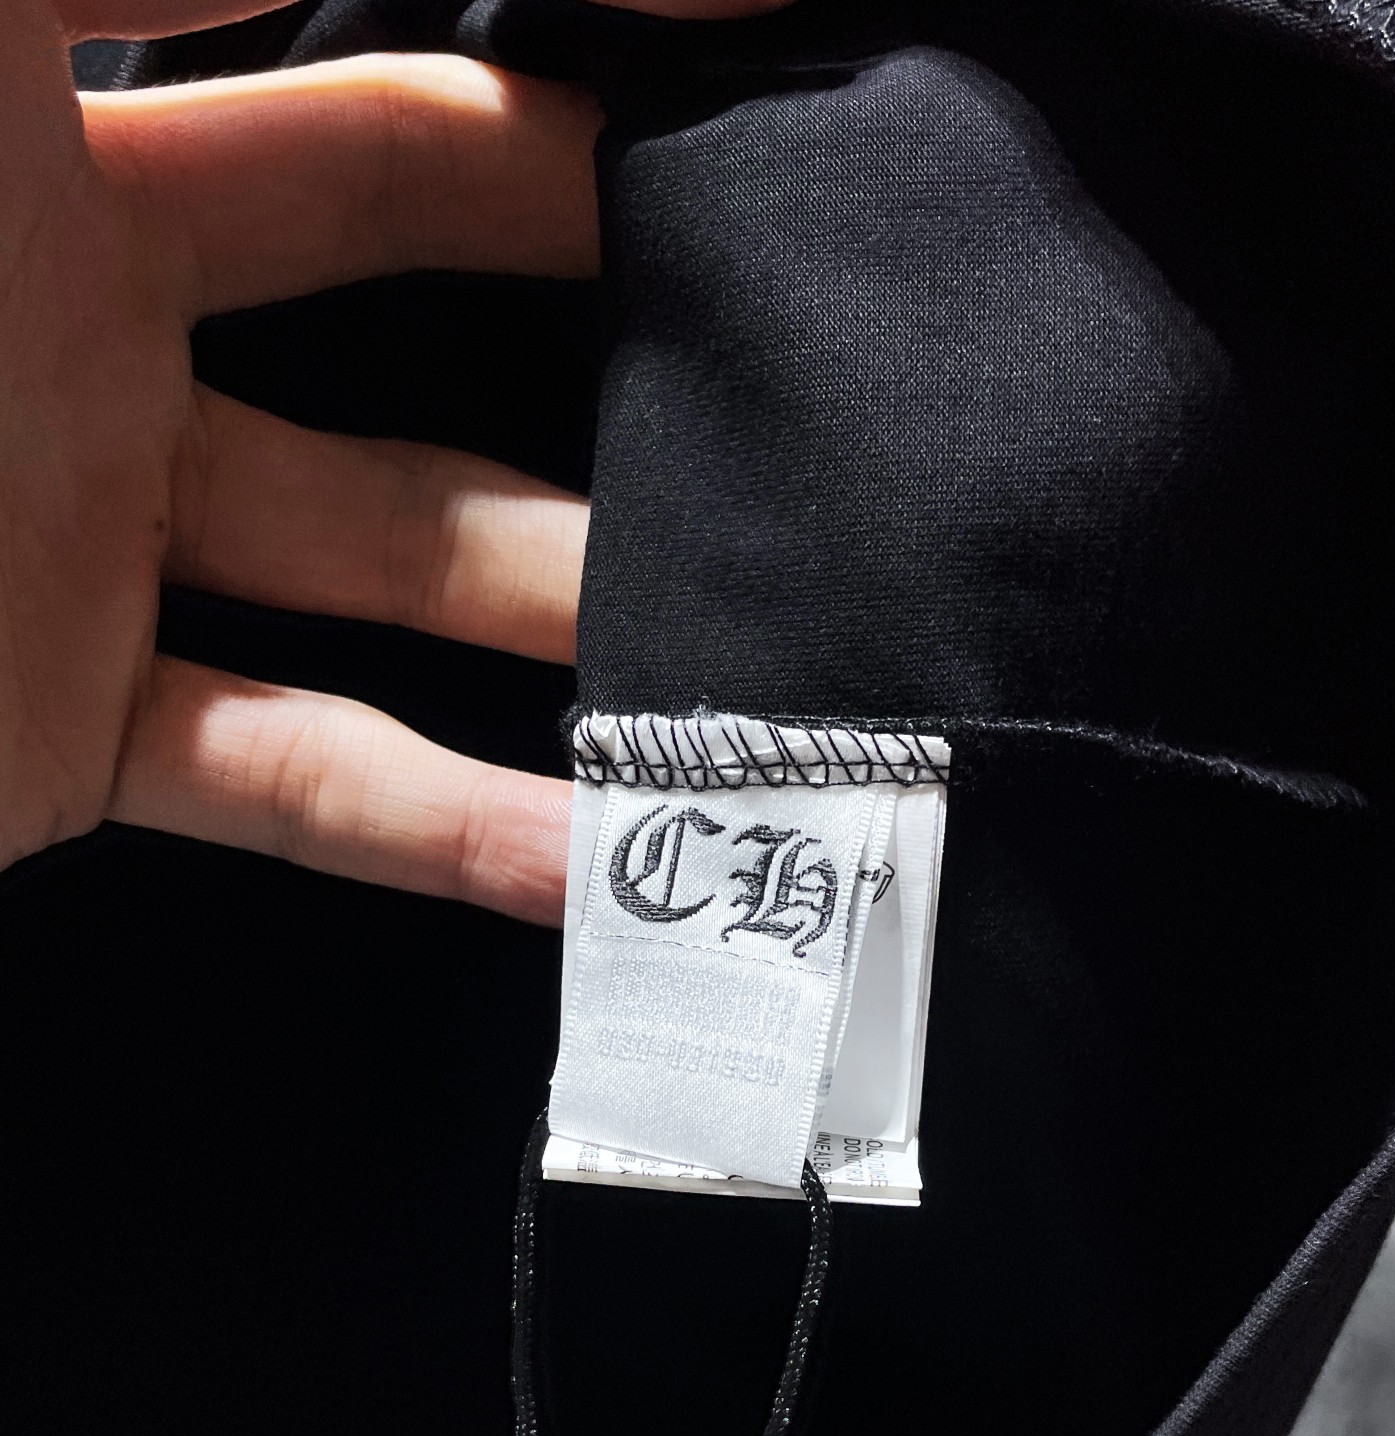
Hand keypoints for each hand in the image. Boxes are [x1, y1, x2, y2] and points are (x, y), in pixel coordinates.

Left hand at [2, 0, 782, 928]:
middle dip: (603, 255)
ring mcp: (87, 524)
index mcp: (41, 109)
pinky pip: (299, 777)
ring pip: (394, 552)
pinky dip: (458, 832)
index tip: (747, 24)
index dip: (564, 6)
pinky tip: (611, 862)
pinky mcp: (64, 725)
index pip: (342, 29)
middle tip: (790, 281)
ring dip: (580, 600)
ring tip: (780, 626)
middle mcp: (83, 295)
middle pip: (407, 240)